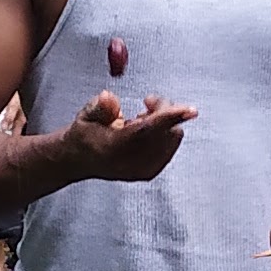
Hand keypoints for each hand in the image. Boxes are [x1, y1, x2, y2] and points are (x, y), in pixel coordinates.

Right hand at [63, 90, 194, 182]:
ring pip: (173, 137)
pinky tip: (147, 130)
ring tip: (140, 119)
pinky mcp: (151, 172)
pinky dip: (165, 133)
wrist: (81, 159)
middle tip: (147, 102)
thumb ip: (100, 107)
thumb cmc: (85, 135)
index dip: (169, 117)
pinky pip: (171, 146)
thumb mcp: (85, 115)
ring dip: (164, 121)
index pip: (146, 131)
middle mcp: (130, 163)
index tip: (189, 110)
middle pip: (165, 131)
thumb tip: (109, 98)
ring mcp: (142, 170)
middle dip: (163, 110)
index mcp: (113, 148)